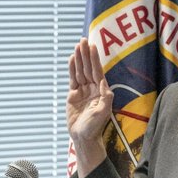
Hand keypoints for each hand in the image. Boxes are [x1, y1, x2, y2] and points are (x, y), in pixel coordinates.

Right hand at [66, 39, 112, 176]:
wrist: (83, 137)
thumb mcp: (103, 113)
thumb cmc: (95, 127)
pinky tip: (71, 59)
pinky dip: (72, 69)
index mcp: (101, 91)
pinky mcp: (74, 95)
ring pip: (80, 71)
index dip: (94, 59)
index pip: (97, 71)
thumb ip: (106, 98)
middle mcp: (93, 89)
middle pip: (88, 68)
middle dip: (86, 54)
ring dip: (79, 58)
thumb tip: (105, 84)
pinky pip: (73, 79)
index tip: (92, 46)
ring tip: (77, 46)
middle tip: (82, 40)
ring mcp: (83, 91)